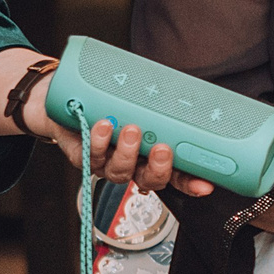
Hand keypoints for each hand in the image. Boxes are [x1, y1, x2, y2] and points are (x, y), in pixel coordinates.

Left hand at [24, 78, 211, 197]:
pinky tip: (103, 124)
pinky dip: (98, 141)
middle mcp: (132, 164)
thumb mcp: (140, 98)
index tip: (205, 185)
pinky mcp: (82, 156)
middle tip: (162, 150)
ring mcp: (107, 163)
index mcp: (152, 155)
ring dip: (126, 153)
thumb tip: (187, 89)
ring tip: (130, 130)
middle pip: (150, 180)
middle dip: (158, 169)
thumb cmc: (111, 98)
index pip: (177, 175)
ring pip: (120, 172)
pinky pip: (90, 156)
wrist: (68, 95)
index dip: (191, 183)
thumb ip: (161, 100)